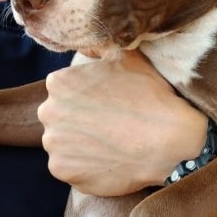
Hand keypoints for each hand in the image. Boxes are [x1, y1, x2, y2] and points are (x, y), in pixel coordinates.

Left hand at [38, 50, 206, 195]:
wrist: (168, 138)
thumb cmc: (149, 94)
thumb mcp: (127, 56)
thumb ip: (99, 47)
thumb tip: (87, 44)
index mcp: (59, 82)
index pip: (64, 88)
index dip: (85, 95)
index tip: (105, 101)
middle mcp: (49, 112)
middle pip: (60, 115)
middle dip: (78, 118)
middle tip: (108, 122)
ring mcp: (54, 145)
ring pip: (63, 142)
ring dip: (80, 143)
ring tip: (109, 142)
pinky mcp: (64, 171)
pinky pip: (71, 167)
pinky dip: (86, 165)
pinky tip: (108, 158)